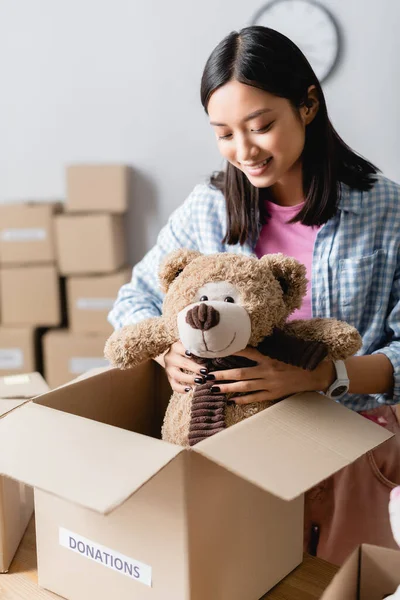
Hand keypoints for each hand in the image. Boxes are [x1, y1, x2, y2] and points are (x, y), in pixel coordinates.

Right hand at [163, 341, 207, 393]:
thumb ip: (196, 350)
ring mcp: (168, 369)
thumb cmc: (184, 351)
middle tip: (205, 371)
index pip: (182, 348)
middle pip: (183, 363)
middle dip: (195, 368)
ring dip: (189, 379)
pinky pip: (174, 385)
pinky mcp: (169, 378)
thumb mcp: (187, 346)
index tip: (199, 355)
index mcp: (176, 348)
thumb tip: (211, 354)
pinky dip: (181, 389)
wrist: (171, 356)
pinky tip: (189, 390)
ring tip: (200, 381)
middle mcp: (171, 358)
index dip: (190, 352)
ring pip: (177, 375)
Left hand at [207, 346, 329, 403]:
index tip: (218, 351)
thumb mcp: (284, 346)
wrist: (315, 373)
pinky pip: (255, 397)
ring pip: (245, 386)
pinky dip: (243, 399)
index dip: (232, 351)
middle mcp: (267, 370)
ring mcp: (270, 384)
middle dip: (222, 374)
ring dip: (228, 388)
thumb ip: (269, 343)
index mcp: (269, 356)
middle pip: (240, 373)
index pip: (247, 352)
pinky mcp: (274, 394)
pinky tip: (232, 400)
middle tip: (208, 376)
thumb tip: (254, 335)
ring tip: (214, 389)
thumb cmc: (298, 358)